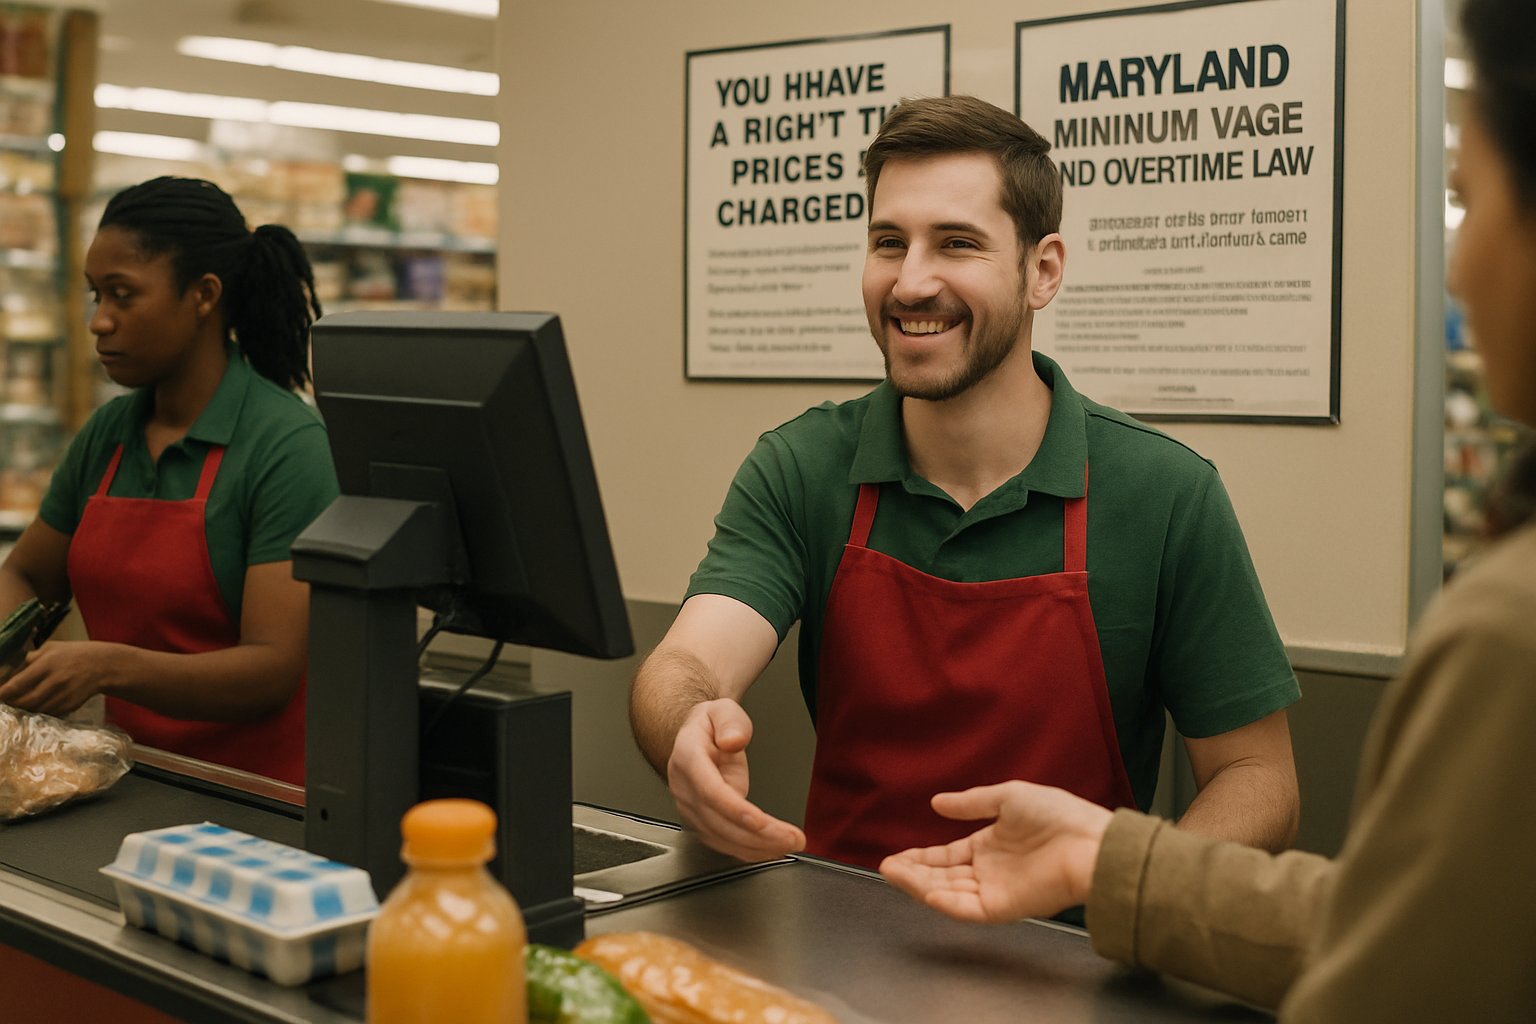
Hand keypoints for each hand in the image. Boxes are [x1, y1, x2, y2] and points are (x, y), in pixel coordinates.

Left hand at [0, 640, 125, 717]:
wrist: (105, 665)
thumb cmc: (75, 653)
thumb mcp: (52, 648)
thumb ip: (30, 659)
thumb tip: (9, 670)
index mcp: (47, 664)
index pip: (17, 684)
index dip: (2, 693)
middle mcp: (54, 682)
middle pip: (24, 702)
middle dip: (10, 704)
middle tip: (4, 703)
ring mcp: (63, 696)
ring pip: (34, 710)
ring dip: (23, 710)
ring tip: (17, 706)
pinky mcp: (69, 706)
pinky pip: (48, 713)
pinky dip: (38, 712)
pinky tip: (34, 708)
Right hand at [666, 698, 805, 860]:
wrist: (693, 738)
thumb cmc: (709, 726)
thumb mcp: (722, 710)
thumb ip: (730, 722)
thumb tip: (733, 740)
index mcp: (688, 758)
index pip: (710, 791)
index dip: (735, 810)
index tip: (761, 822)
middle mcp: (685, 788)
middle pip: (718, 821)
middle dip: (756, 835)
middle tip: (792, 838)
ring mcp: (691, 808)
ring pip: (721, 838)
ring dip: (756, 847)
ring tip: (789, 844)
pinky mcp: (702, 821)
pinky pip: (723, 842)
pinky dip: (748, 850)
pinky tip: (771, 850)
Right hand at [879, 781, 1112, 922]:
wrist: (1089, 842)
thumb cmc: (1057, 815)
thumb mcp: (1008, 797)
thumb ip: (971, 803)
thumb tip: (936, 803)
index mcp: (990, 846)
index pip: (948, 855)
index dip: (921, 857)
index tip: (895, 856)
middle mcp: (989, 871)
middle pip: (942, 876)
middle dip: (913, 872)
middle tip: (886, 866)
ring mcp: (995, 890)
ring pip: (948, 892)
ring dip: (920, 885)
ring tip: (893, 873)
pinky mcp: (1004, 907)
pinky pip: (968, 908)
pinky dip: (946, 902)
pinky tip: (925, 892)